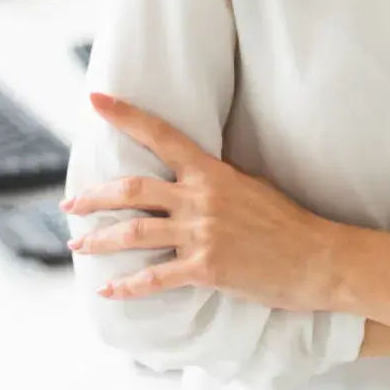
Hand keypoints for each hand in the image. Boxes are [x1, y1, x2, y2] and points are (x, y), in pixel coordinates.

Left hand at [64, 93, 345, 309]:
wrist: (319, 259)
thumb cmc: (288, 222)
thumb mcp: (252, 186)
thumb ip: (216, 179)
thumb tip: (189, 172)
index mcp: (212, 173)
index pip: (161, 136)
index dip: (125, 115)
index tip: (96, 100)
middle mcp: (201, 199)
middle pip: (132, 190)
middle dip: (94, 197)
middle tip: (69, 204)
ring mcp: (202, 234)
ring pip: (134, 232)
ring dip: (99, 240)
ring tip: (78, 245)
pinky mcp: (207, 269)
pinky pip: (155, 276)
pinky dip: (127, 285)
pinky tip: (108, 289)